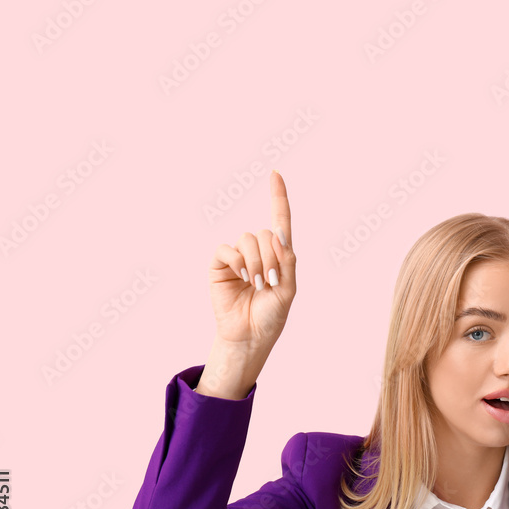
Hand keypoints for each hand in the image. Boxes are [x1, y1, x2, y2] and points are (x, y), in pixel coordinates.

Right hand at [207, 170, 296, 355]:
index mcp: (279, 255)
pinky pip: (227, 249)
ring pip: (248, 239)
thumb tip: (278, 235)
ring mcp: (238, 257)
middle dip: (271, 257)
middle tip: (269, 281)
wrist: (249, 335)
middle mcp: (258, 251)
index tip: (275, 173)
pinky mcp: (220, 264)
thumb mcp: (288, 289)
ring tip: (256, 283)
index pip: (280, 220)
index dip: (278, 197)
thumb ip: (288, 262)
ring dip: (256, 262)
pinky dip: (237, 261)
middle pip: (265, 232)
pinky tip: (242, 277)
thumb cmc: (271, 315)